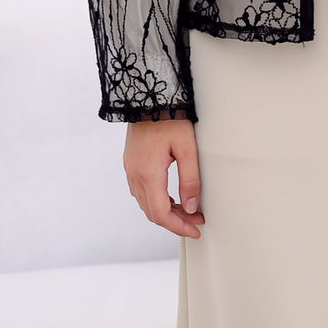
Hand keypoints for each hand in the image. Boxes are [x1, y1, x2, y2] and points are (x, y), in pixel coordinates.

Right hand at [124, 116, 204, 238]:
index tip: (195, 230)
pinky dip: (157, 201)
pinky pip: (141, 192)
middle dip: (175, 221)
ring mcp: (130, 170)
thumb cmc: (170, 119)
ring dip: (166, 212)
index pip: (162, 214)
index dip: (179, 227)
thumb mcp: (187, 147)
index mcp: (149, 174)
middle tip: (196, 221)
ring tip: (188, 210)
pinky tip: (172, 198)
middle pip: (153, 213)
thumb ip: (190, 179)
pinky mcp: (131, 164)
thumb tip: (192, 207)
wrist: (148, 97)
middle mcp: (135, 176)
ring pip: (146, 204)